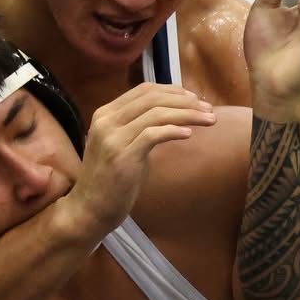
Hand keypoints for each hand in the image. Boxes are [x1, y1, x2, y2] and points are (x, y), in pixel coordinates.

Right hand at [59, 84, 215, 240]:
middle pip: (152, 98)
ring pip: (156, 114)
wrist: (90, 209)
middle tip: (209, 109)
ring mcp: (112, 138)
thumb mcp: (122, 145)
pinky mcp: (122, 156)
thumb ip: (139, 128)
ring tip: (209, 120)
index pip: (143, 90)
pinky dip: (174, 131)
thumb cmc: (111, 180)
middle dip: (185, 101)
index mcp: (105, 114)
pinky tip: (189, 135)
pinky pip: (153, 135)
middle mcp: (106, 121)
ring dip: (187, 115)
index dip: (172, 90)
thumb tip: (172, 116)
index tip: (194, 99)